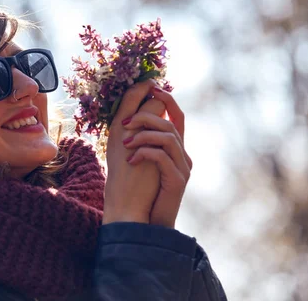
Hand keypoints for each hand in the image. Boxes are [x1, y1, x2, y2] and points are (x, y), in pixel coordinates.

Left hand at [123, 87, 191, 227]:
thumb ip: (139, 137)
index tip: (151, 87)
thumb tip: (129, 114)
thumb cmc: (139, 190)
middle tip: (124, 123)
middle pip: (171, 123)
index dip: (166, 98)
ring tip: (125, 143)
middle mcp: (183, 154)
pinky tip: (131, 160)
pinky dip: (145, 153)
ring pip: (168, 138)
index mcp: (174, 147)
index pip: (177, 115)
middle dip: (146, 117)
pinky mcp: (177, 181)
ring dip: (143, 135)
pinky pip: (163, 157)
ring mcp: (182, 168)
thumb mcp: (137, 158)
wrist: (144, 220)